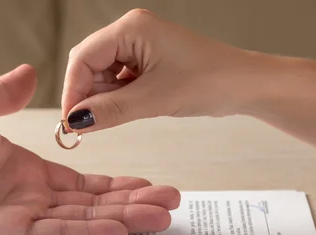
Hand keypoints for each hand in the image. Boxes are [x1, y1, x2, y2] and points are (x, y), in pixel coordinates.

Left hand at [0, 65, 179, 234]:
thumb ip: (3, 96)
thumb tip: (29, 74)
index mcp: (26, 168)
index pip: (83, 179)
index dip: (118, 181)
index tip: (148, 182)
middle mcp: (30, 196)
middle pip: (94, 202)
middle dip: (134, 202)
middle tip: (170, 202)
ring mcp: (21, 217)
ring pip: (84, 220)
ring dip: (123, 218)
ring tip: (160, 216)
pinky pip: (56, 234)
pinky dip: (89, 232)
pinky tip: (118, 229)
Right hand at [61, 9, 260, 132]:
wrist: (245, 85)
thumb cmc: (210, 81)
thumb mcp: (153, 100)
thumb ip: (110, 110)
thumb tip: (75, 121)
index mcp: (131, 28)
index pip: (83, 57)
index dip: (73, 90)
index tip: (71, 121)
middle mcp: (132, 31)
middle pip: (90, 65)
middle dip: (89, 95)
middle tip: (92, 125)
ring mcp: (141, 45)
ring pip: (104, 75)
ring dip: (106, 98)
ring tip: (123, 113)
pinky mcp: (149, 61)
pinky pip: (121, 80)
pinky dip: (120, 97)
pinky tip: (131, 108)